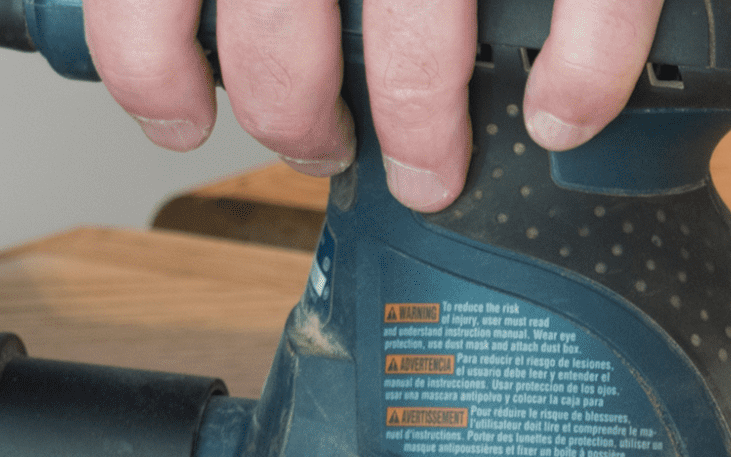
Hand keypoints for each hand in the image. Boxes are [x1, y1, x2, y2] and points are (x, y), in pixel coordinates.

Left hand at [85, 0, 666, 213]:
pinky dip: (581, 74)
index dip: (149, 58)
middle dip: (295, 113)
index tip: (180, 113)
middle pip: (281, 13)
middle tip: (323, 149)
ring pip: (419, 24)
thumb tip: (204, 27)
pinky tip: (565, 117)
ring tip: (428, 167)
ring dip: (417, 122)